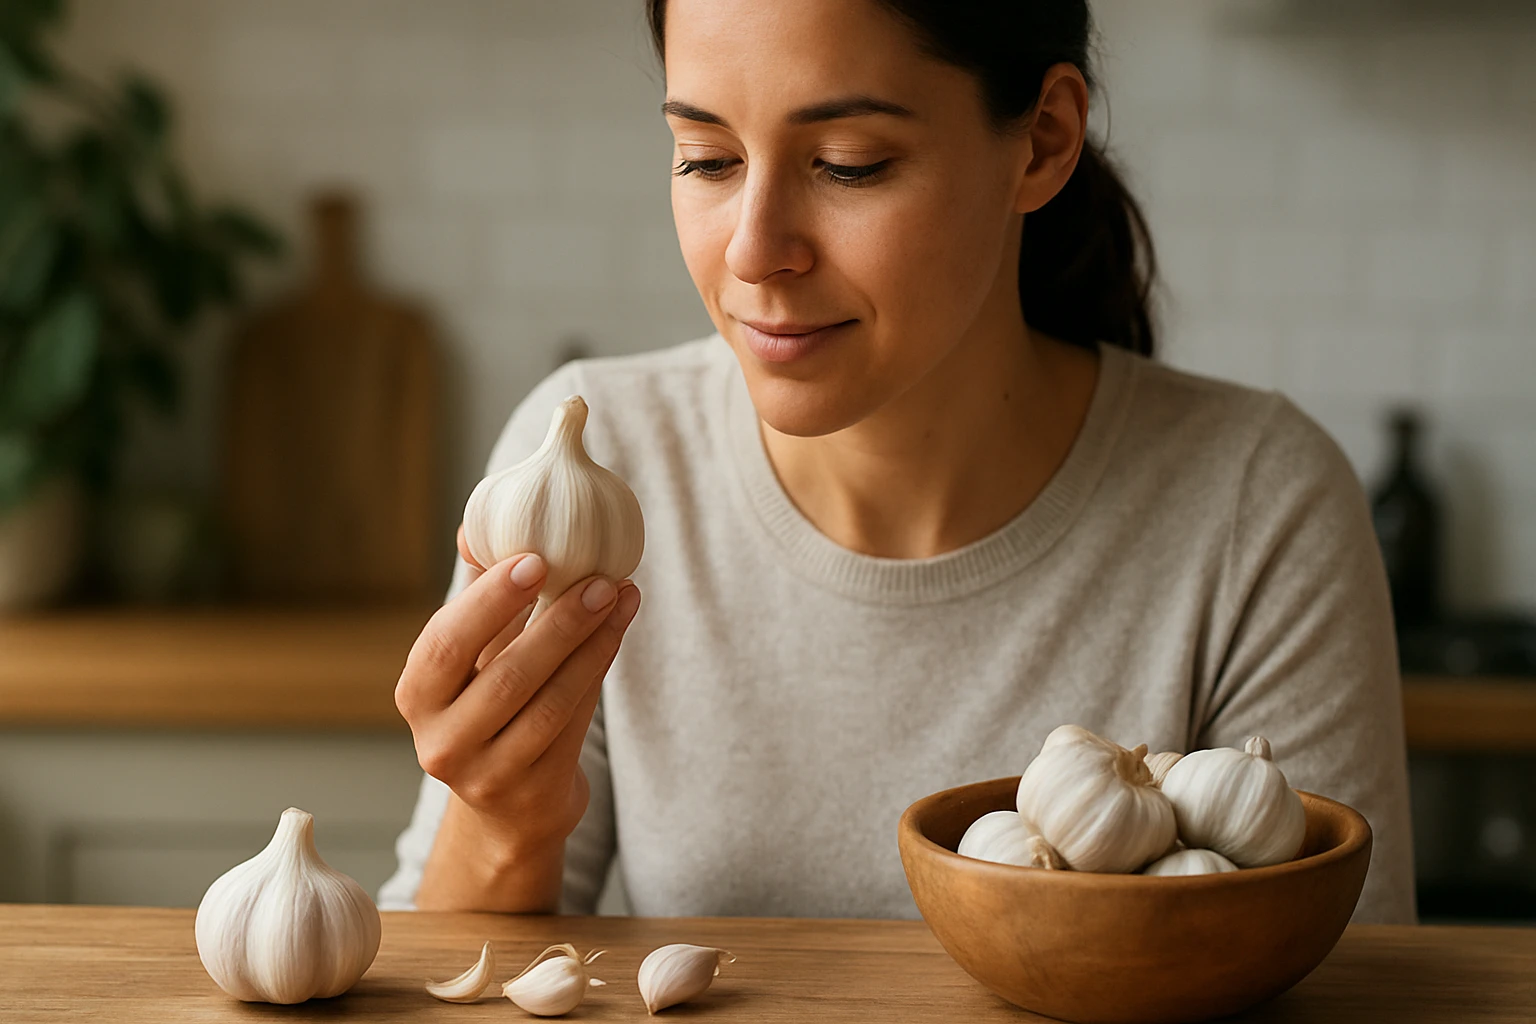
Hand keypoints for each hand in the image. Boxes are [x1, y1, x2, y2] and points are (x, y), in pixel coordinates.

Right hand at [395, 525, 640, 847]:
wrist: (510, 804)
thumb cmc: (490, 705)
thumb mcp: (473, 656)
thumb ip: (477, 597)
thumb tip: (476, 526)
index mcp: (416, 695)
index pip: (447, 642)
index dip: (490, 600)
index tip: (536, 558)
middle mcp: (442, 741)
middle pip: (506, 675)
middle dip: (558, 621)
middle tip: (599, 577)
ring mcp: (487, 774)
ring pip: (548, 701)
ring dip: (591, 643)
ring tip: (620, 595)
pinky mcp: (533, 792)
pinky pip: (573, 723)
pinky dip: (598, 671)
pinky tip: (618, 630)